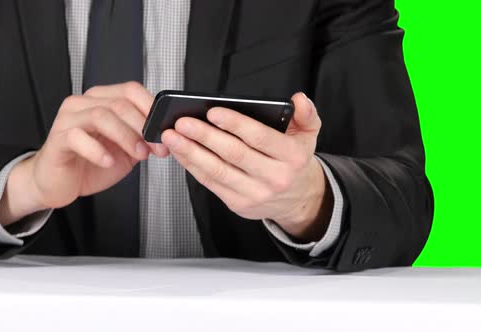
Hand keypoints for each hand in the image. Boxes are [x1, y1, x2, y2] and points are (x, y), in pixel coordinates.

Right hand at [0, 82, 168, 225]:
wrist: (60, 183)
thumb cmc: (90, 163)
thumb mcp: (126, 150)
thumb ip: (142, 138)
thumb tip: (166, 133)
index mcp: (102, 100)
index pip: (131, 90)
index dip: (152, 108)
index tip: (165, 129)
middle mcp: (83, 104)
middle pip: (119, 103)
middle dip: (143, 127)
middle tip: (155, 147)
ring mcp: (68, 119)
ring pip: (101, 116)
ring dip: (126, 136)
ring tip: (137, 154)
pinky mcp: (57, 139)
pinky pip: (77, 137)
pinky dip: (97, 150)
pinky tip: (108, 161)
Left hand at [161, 93, 332, 241]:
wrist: (296, 199)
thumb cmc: (294, 161)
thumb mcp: (308, 135)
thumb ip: (306, 115)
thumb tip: (298, 99)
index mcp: (292, 157)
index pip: (259, 138)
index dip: (234, 124)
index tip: (212, 112)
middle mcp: (274, 177)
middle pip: (234, 154)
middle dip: (204, 136)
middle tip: (183, 122)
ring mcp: (254, 193)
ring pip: (217, 171)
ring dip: (191, 153)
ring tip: (173, 137)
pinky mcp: (238, 204)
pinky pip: (210, 183)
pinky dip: (192, 166)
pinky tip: (181, 152)